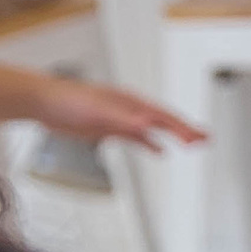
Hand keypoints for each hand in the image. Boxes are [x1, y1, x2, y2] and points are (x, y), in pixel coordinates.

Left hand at [30, 76, 205, 150]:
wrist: (44, 103)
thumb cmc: (68, 100)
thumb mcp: (99, 111)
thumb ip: (125, 119)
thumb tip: (148, 125)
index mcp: (131, 103)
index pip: (163, 117)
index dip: (182, 128)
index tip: (198, 139)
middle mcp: (130, 110)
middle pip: (164, 121)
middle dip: (186, 131)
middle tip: (206, 140)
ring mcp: (121, 119)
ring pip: (154, 129)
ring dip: (173, 136)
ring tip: (193, 144)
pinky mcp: (109, 129)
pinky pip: (137, 138)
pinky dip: (150, 144)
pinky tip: (159, 151)